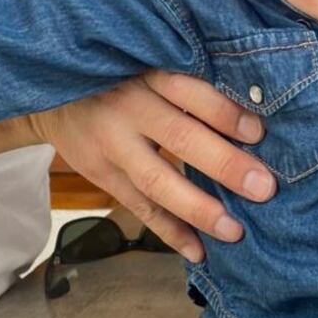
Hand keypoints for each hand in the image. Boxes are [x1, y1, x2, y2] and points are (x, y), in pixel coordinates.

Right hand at [29, 71, 276, 263]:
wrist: (54, 89)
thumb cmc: (124, 76)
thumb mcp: (151, 65)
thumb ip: (191, 86)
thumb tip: (253, 121)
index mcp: (148, 75)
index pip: (190, 92)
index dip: (225, 114)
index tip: (260, 134)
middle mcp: (128, 109)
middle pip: (180, 137)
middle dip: (224, 165)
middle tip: (263, 188)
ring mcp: (111, 145)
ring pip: (156, 181)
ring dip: (197, 209)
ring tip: (234, 232)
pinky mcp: (101, 174)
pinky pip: (139, 207)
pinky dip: (170, 231)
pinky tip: (199, 251)